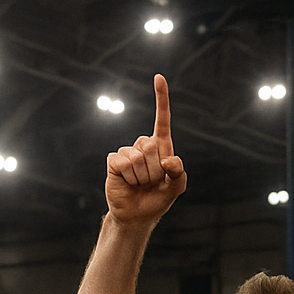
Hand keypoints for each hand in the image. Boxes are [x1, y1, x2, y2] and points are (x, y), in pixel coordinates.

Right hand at [105, 74, 186, 225]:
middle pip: (152, 147)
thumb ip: (179, 174)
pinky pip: (123, 163)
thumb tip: (168, 159)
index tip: (158, 77)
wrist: (137, 216)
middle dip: (155, 170)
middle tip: (152, 182)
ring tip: (140, 184)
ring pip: (138, 158)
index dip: (161, 99)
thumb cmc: (157, 200)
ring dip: (142, 177)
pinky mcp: (114, 160)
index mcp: (161, 147)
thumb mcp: (176, 188)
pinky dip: (128, 177)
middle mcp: (143, 145)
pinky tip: (128, 182)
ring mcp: (127, 152)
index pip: (162, 120)